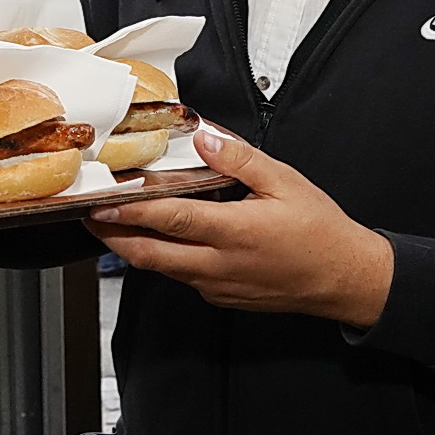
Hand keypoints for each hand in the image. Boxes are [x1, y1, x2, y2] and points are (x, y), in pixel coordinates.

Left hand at [86, 127, 393, 326]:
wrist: (345, 280)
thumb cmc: (320, 232)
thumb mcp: (285, 182)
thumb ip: (240, 159)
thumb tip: (204, 138)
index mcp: (234, 232)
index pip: (170, 220)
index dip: (130, 212)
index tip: (101, 203)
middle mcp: (219, 264)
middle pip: (150, 254)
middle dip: (113, 238)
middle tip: (89, 220)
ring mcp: (218, 285)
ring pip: (162, 269)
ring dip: (134, 249)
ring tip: (112, 227)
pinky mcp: (223, 296)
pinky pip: (183, 278)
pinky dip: (163, 260)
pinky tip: (160, 242)